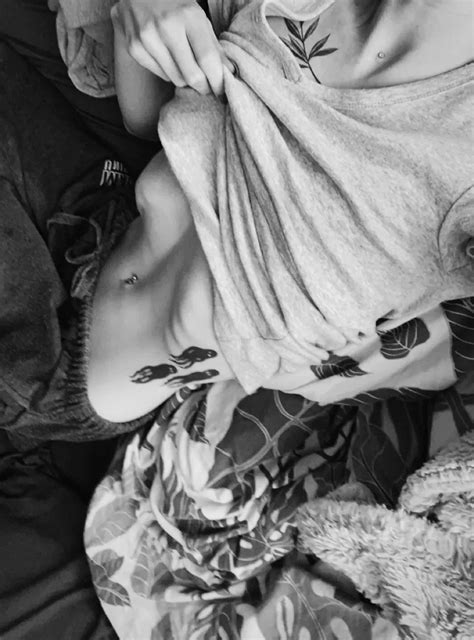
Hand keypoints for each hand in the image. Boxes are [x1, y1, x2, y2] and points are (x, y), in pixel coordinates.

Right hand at [111, 0, 231, 94]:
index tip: (221, 90)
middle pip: (192, 76)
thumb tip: (229, 73)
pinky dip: (169, 73)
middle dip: (203, 86)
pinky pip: (161, 75)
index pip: (207, 59)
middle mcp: (167, 27)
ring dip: (186, 79)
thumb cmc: (174, 5)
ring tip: (186, 66)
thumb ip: (214, 46)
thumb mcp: (198, 17)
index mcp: (189, 16)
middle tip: (206, 86)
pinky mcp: (134, 47)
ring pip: (176, 79)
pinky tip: (168, 58)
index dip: (217, 80)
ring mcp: (147, 38)